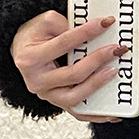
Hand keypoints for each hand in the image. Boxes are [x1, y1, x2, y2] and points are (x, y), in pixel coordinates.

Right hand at [10, 10, 127, 122]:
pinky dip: (96, 115)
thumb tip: (90, 33)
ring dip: (97, 85)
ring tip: (114, 71)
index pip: (63, 44)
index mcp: (31, 59)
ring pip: (75, 98)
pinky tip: (113, 112)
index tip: (105, 23)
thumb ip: (64, 24)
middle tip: (115, 49)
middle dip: (97, 60)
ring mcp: (48, 95)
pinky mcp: (58, 103)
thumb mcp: (43, 23)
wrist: (23, 54)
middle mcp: (37, 81)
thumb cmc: (33, 39)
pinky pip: (78, 113)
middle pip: (72, 74)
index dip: (86, 33)